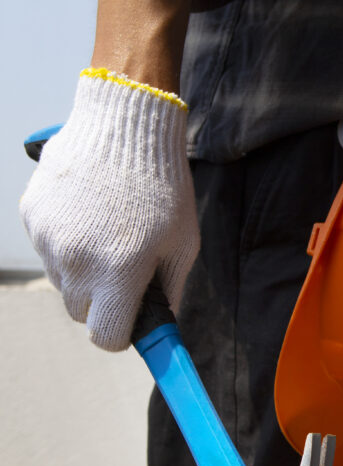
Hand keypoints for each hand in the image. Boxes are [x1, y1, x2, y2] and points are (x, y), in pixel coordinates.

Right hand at [20, 69, 199, 350]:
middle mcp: (77, 260)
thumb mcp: (183, 244)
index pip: (106, 337)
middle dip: (103, 303)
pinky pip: (49, 251)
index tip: (132, 321)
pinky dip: (68, 244)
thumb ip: (170, 291)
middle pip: (81, 313)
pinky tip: (90, 215)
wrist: (124, 124)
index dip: (122, 334)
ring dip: (84, 273)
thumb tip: (160, 326)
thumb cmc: (165, 187)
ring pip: (63, 283)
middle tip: (127, 273)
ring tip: (110, 235)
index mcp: (119, 271)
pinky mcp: (32, 216)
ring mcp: (49, 238)